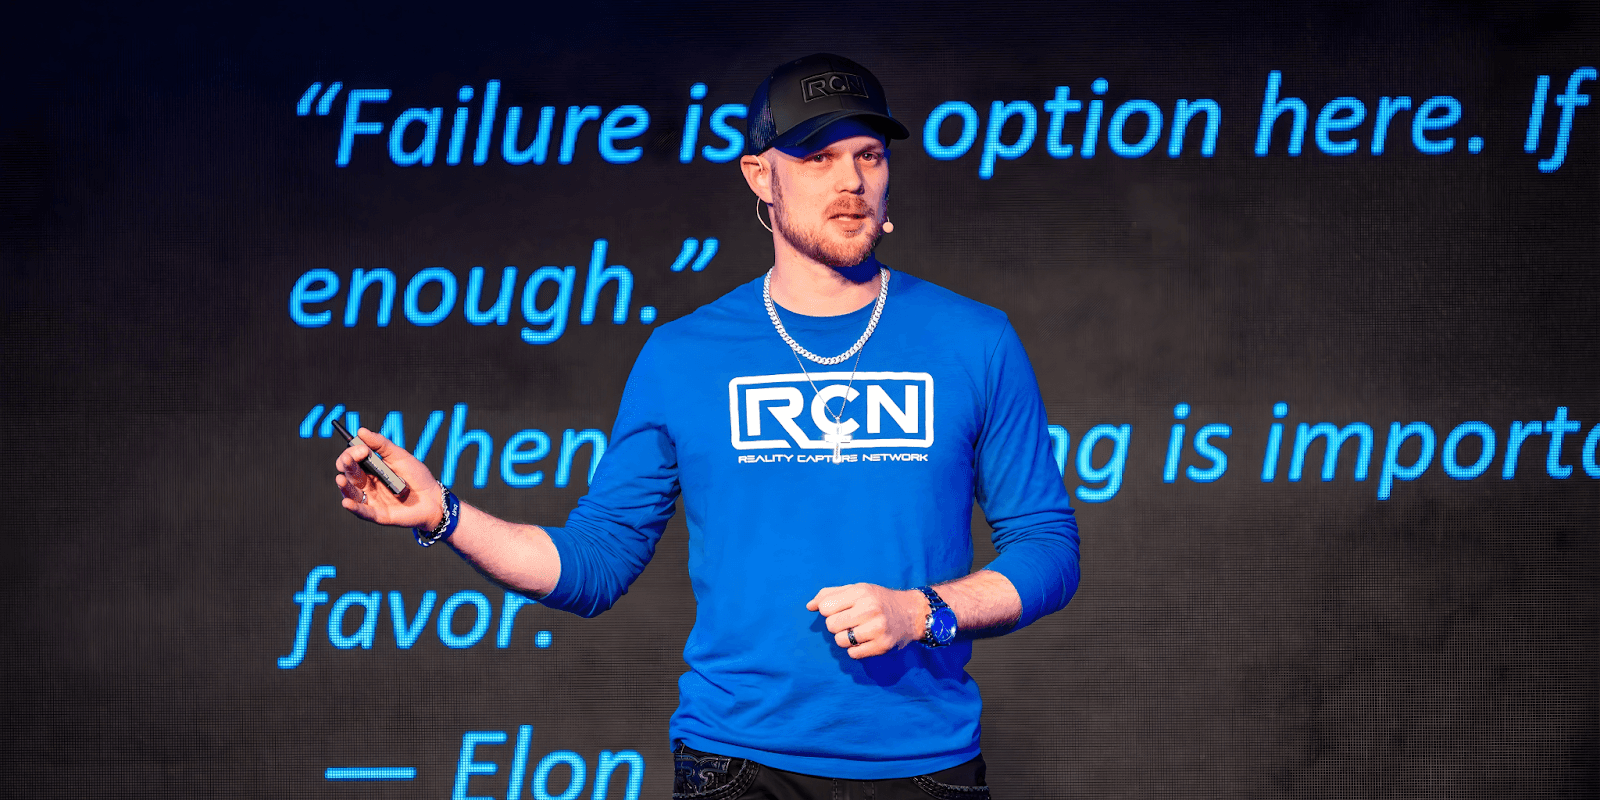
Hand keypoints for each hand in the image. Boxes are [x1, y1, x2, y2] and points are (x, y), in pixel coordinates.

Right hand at [334, 427, 443, 529]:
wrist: (434, 498)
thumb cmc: (417, 476)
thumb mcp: (400, 456)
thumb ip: (381, 444)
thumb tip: (361, 431)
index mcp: (370, 469)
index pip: (353, 460)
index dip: (353, 453)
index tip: (363, 449)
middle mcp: (367, 484)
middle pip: (350, 475)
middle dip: (346, 466)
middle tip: (349, 460)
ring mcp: (372, 499)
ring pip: (352, 493)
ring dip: (344, 486)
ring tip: (340, 479)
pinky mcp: (378, 514)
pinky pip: (364, 512)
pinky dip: (354, 508)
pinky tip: (346, 503)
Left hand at [806, 583, 927, 658]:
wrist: (912, 613)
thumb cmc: (878, 600)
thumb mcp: (857, 589)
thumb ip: (831, 594)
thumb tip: (809, 606)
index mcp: (861, 592)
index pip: (825, 607)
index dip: (828, 611)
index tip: (839, 610)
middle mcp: (869, 609)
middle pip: (831, 626)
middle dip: (836, 626)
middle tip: (849, 622)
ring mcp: (877, 628)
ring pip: (840, 641)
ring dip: (845, 639)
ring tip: (858, 631)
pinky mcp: (882, 646)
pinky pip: (853, 654)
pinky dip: (855, 650)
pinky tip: (865, 641)